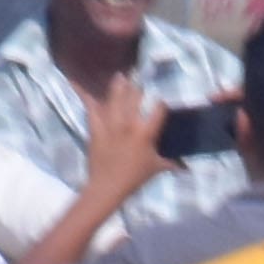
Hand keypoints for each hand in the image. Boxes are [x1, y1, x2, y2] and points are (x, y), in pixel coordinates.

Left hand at [77, 76, 169, 213]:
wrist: (107, 187)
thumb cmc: (134, 178)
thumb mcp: (155, 168)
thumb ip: (171, 163)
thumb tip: (186, 167)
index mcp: (146, 132)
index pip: (158, 109)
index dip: (161, 102)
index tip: (161, 100)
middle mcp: (129, 123)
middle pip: (135, 97)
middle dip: (138, 87)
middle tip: (140, 81)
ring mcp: (111, 124)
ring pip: (115, 98)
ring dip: (118, 85)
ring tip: (120, 76)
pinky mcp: (96, 127)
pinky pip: (91, 108)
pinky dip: (85, 96)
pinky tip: (76, 82)